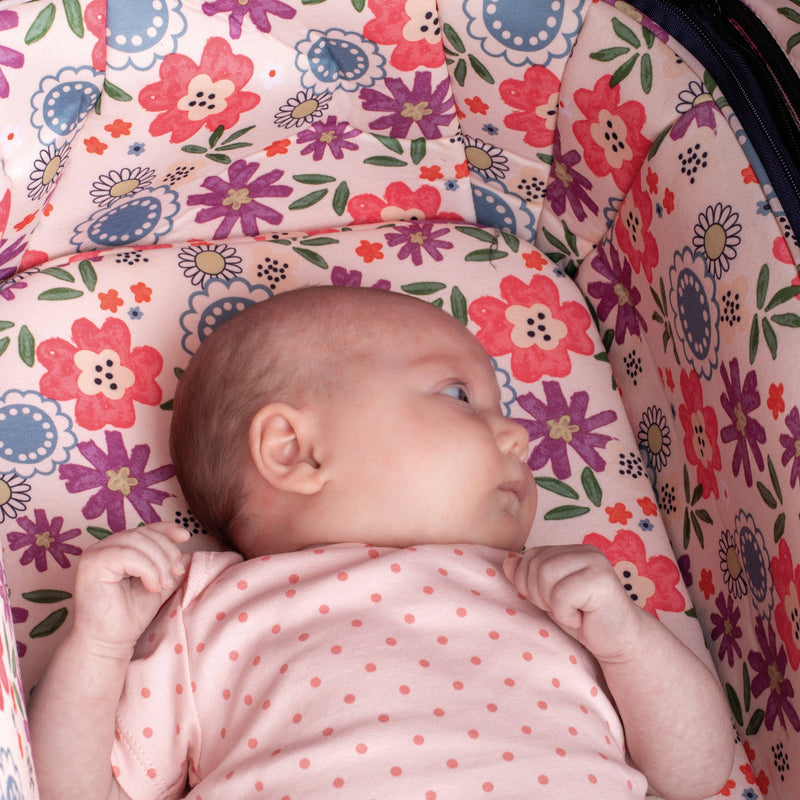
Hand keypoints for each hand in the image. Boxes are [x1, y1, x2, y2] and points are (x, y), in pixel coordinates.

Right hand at [71, 522, 190, 660]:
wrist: (109, 642)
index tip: (185, 536)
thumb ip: (170, 567)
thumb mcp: (158, 584)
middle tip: (176, 574)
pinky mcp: (92, 564)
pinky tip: (152, 586)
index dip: (166, 529)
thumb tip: (187, 552)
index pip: (144, 530)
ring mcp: (95, 554)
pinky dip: (147, 569)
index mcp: (116, 548)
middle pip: (143, 534)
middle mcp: (102, 547)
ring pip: (137, 542)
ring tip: (164, 584)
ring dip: (159, 563)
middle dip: (166, 552)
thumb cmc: (130, 615)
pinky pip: (128, 555)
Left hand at [503, 545, 645, 662]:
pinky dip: (566, 615)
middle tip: (564, 609)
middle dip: (540, 595)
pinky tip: (583, 618)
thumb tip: (507, 563)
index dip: (528, 584)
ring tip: (573, 612)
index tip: (551, 601)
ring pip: (545, 576)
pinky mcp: (601, 580)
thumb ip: (529, 577)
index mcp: (572, 550)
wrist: (620, 643)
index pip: (531, 556)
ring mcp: (595, 562)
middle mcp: (585, 550)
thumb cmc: (584, 619)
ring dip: (553, 604)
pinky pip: (561, 595)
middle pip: (535, 565)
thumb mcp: (549, 597)